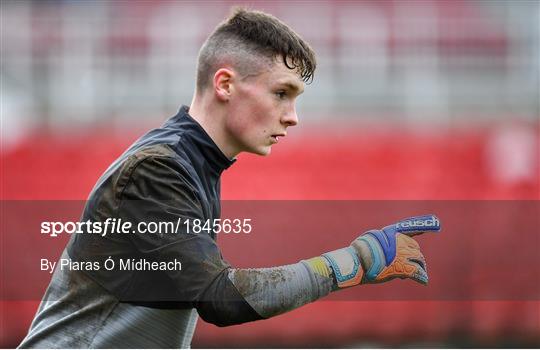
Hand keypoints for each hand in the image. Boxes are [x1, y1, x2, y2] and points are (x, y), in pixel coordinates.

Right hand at [317, 215, 439, 287]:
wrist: (357, 262)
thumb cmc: (360, 252)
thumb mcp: (371, 240)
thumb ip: (385, 244)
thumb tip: (390, 255)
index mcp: (393, 232)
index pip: (412, 228)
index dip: (425, 226)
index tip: (437, 224)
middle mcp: (401, 241)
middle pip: (416, 249)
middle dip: (415, 257)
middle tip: (410, 264)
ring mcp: (404, 254)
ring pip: (419, 260)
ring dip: (419, 267)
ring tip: (413, 273)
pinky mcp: (404, 268)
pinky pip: (418, 273)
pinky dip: (422, 277)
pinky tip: (423, 281)